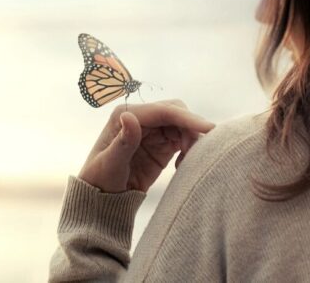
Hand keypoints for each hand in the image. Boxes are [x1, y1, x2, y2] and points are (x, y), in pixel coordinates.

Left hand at [78, 99, 215, 192]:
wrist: (103, 199)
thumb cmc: (100, 180)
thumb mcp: (109, 164)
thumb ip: (123, 142)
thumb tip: (128, 116)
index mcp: (125, 115)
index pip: (162, 111)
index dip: (187, 118)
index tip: (209, 128)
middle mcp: (140, 118)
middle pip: (176, 112)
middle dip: (190, 127)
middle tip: (195, 153)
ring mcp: (152, 131)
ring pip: (183, 125)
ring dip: (191, 139)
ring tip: (186, 163)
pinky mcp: (162, 145)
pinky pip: (184, 139)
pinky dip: (189, 149)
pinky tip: (183, 165)